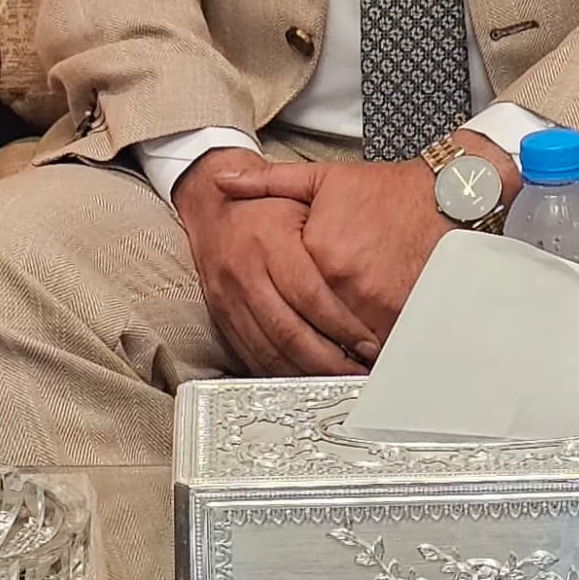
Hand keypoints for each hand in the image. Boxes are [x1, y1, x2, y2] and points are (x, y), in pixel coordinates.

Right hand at [173, 148, 383, 376]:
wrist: (209, 206)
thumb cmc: (263, 205)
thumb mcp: (298, 198)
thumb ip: (333, 226)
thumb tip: (369, 267)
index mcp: (267, 242)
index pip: (310, 296)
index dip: (342, 326)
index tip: (368, 342)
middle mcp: (245, 274)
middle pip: (290, 332)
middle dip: (329, 361)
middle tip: (359, 371)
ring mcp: (229, 300)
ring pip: (270, 352)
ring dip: (307, 374)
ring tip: (339, 382)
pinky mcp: (222, 318)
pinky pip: (251, 356)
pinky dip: (281, 374)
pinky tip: (306, 378)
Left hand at [212, 156, 464, 340]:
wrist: (448, 194)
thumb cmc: (388, 191)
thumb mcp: (324, 178)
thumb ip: (269, 182)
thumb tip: (224, 180)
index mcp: (319, 251)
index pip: (292, 301)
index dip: (286, 318)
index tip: (285, 329)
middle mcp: (346, 280)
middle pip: (318, 331)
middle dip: (313, 348)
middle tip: (310, 359)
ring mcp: (378, 301)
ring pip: (350, 345)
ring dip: (345, 358)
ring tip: (342, 364)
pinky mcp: (407, 313)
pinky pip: (383, 346)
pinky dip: (377, 353)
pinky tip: (375, 352)